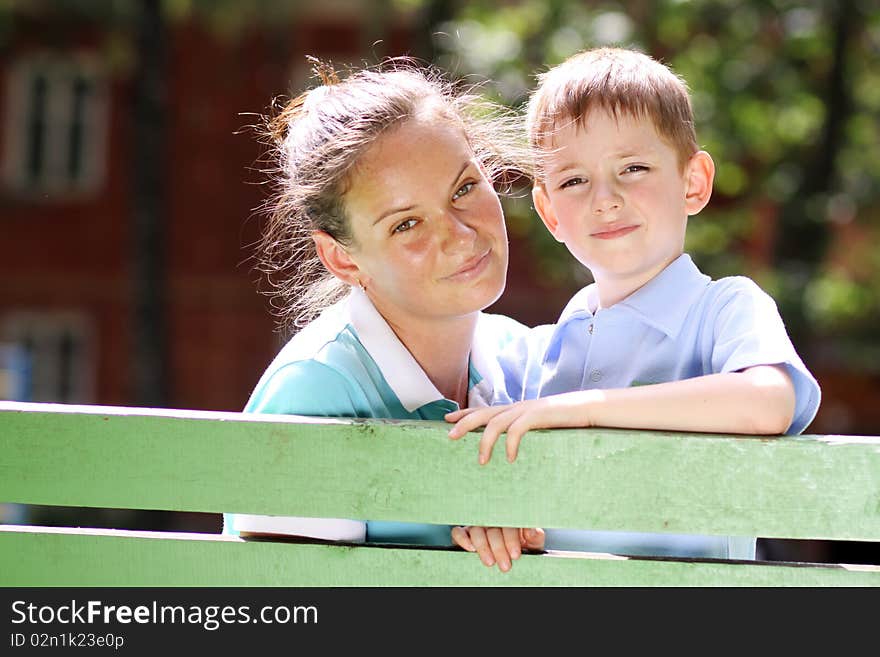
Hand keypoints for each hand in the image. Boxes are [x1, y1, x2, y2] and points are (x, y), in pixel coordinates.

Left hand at [446, 392, 595, 462]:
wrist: (592, 408)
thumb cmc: (568, 420)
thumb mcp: (542, 426)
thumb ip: (526, 430)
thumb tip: (513, 445)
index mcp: (517, 409)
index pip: (485, 409)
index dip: (465, 413)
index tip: (447, 419)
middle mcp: (518, 407)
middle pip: (483, 413)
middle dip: (464, 423)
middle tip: (449, 436)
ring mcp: (528, 410)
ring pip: (496, 423)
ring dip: (485, 442)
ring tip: (482, 461)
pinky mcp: (539, 415)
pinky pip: (518, 429)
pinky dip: (511, 444)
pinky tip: (510, 459)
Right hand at [451, 526, 544, 571]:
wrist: (508, 556)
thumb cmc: (522, 546)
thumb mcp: (532, 543)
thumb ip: (534, 536)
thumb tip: (532, 530)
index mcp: (509, 519)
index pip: (508, 523)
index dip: (511, 539)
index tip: (515, 555)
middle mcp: (492, 519)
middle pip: (492, 528)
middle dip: (498, 548)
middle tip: (505, 566)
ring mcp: (477, 525)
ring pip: (476, 530)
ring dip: (482, 546)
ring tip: (489, 562)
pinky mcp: (463, 533)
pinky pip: (458, 532)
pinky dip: (462, 539)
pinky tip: (471, 549)